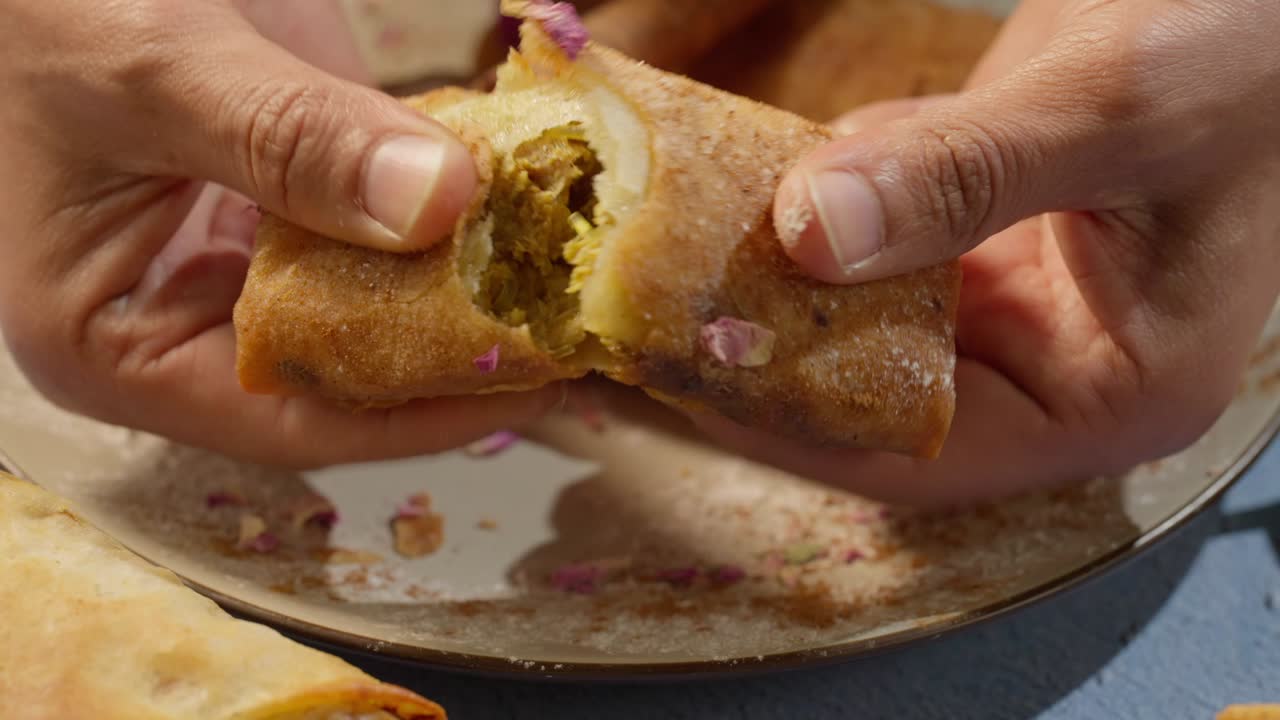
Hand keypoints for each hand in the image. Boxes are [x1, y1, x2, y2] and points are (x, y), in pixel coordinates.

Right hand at [0, 0, 559, 467]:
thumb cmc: (46, 9)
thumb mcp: (158, 72)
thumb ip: (291, 141)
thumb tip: (439, 205)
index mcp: (121, 347)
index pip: (290, 422)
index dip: (414, 415)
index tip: (525, 383)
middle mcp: (194, 322)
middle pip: (351, 372)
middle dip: (458, 350)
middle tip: (573, 329)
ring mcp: (253, 259)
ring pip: (381, 301)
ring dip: (472, 281)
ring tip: (573, 275)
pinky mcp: (297, 199)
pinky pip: (387, 224)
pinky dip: (453, 209)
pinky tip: (531, 199)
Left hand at [727, 0, 1279, 505]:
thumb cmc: (1249, 53)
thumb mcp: (1113, 111)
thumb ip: (966, 176)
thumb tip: (811, 233)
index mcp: (1110, 390)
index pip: (925, 452)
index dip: (800, 429)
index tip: (692, 383)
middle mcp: (1050, 360)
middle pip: (874, 389)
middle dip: (769, 345)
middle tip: (654, 310)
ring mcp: (1007, 294)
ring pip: (859, 309)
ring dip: (775, 268)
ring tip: (673, 242)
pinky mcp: (974, 228)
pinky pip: (870, 236)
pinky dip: (815, 202)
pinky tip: (761, 167)